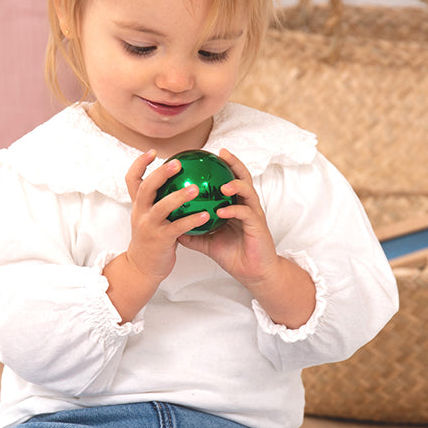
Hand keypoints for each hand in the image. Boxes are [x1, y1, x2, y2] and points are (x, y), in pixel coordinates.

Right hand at [124, 150, 213, 282]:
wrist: (142, 267)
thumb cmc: (153, 238)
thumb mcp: (152, 217)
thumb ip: (161, 200)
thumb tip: (182, 180)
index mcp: (138, 204)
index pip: (132, 179)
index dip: (139, 163)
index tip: (152, 152)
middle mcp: (140, 212)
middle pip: (146, 188)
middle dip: (161, 174)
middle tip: (178, 163)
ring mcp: (148, 226)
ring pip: (161, 207)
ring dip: (179, 196)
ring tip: (196, 188)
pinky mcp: (160, 240)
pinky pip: (177, 228)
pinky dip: (192, 220)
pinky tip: (207, 215)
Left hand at [179, 149, 279, 282]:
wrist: (252, 273)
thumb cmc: (232, 255)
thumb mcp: (207, 243)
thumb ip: (192, 232)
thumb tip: (170, 225)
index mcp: (236, 206)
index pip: (230, 179)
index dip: (222, 166)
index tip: (209, 154)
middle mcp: (246, 206)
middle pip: (243, 178)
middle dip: (235, 164)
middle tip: (222, 154)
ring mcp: (254, 215)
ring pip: (248, 193)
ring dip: (236, 186)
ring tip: (222, 185)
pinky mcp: (258, 227)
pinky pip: (246, 214)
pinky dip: (233, 211)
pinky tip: (222, 211)